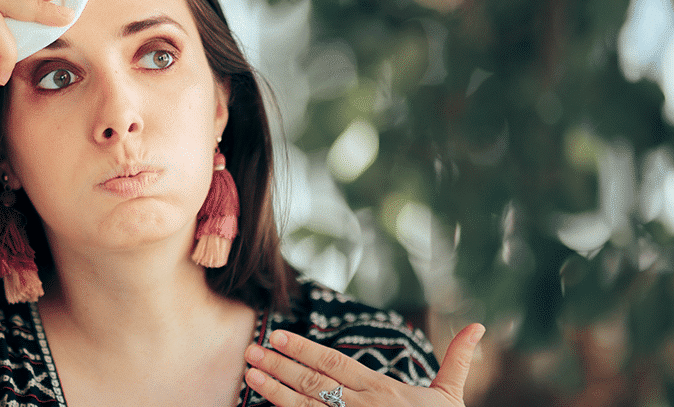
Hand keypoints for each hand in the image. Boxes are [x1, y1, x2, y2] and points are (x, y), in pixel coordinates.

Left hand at [244, 323, 484, 406]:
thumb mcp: (450, 398)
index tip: (277, 337)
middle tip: (250, 351)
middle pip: (312, 382)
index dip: (303, 349)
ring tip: (249, 376)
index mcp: (382, 391)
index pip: (334, 363)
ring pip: (305, 406)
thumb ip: (457, 361)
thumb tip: (478, 327)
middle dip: (278, 366)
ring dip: (274, 391)